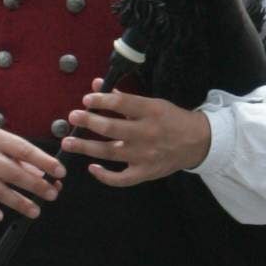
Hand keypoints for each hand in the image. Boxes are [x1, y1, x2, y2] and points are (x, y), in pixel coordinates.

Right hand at [0, 125, 64, 221]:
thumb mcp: (4, 148)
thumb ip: (25, 162)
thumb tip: (48, 177)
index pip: (24, 149)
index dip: (44, 161)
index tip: (60, 172)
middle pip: (12, 172)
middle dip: (35, 185)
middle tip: (52, 194)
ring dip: (18, 202)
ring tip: (35, 210)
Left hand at [62, 86, 214, 185]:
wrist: (198, 142)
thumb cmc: (171, 119)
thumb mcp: (152, 103)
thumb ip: (124, 98)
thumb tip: (98, 86)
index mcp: (151, 111)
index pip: (121, 103)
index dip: (101, 100)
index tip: (86, 100)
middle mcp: (147, 133)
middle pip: (111, 128)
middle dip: (87, 122)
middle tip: (72, 117)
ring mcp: (145, 155)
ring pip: (109, 152)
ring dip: (85, 147)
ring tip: (67, 142)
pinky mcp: (146, 173)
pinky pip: (121, 178)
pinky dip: (104, 176)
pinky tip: (91, 168)